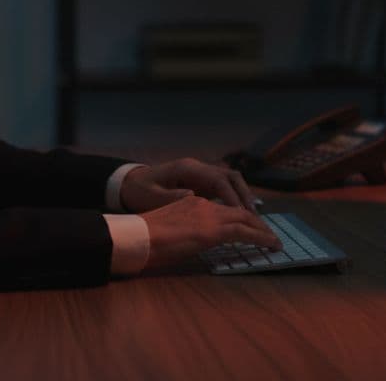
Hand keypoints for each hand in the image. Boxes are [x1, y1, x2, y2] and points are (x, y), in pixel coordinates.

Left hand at [119, 157, 259, 212]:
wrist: (129, 183)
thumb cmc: (139, 190)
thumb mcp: (151, 196)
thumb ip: (172, 197)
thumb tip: (193, 196)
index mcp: (188, 169)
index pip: (218, 181)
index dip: (233, 198)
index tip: (244, 216)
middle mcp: (198, 168)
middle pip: (230, 177)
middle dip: (245, 196)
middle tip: (256, 217)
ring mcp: (200, 174)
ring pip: (230, 181)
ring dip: (242, 197)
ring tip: (253, 218)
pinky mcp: (200, 183)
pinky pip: (223, 188)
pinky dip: (234, 199)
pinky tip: (240, 216)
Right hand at [140, 195, 280, 270]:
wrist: (137, 236)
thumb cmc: (143, 238)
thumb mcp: (167, 229)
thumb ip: (182, 230)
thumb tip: (191, 240)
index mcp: (190, 202)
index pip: (222, 209)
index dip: (237, 218)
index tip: (247, 228)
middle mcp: (203, 204)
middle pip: (238, 211)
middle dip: (256, 223)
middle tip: (268, 234)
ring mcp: (209, 215)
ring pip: (245, 219)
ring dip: (262, 231)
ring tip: (274, 242)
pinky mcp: (214, 230)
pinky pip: (245, 232)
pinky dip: (261, 238)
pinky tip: (271, 246)